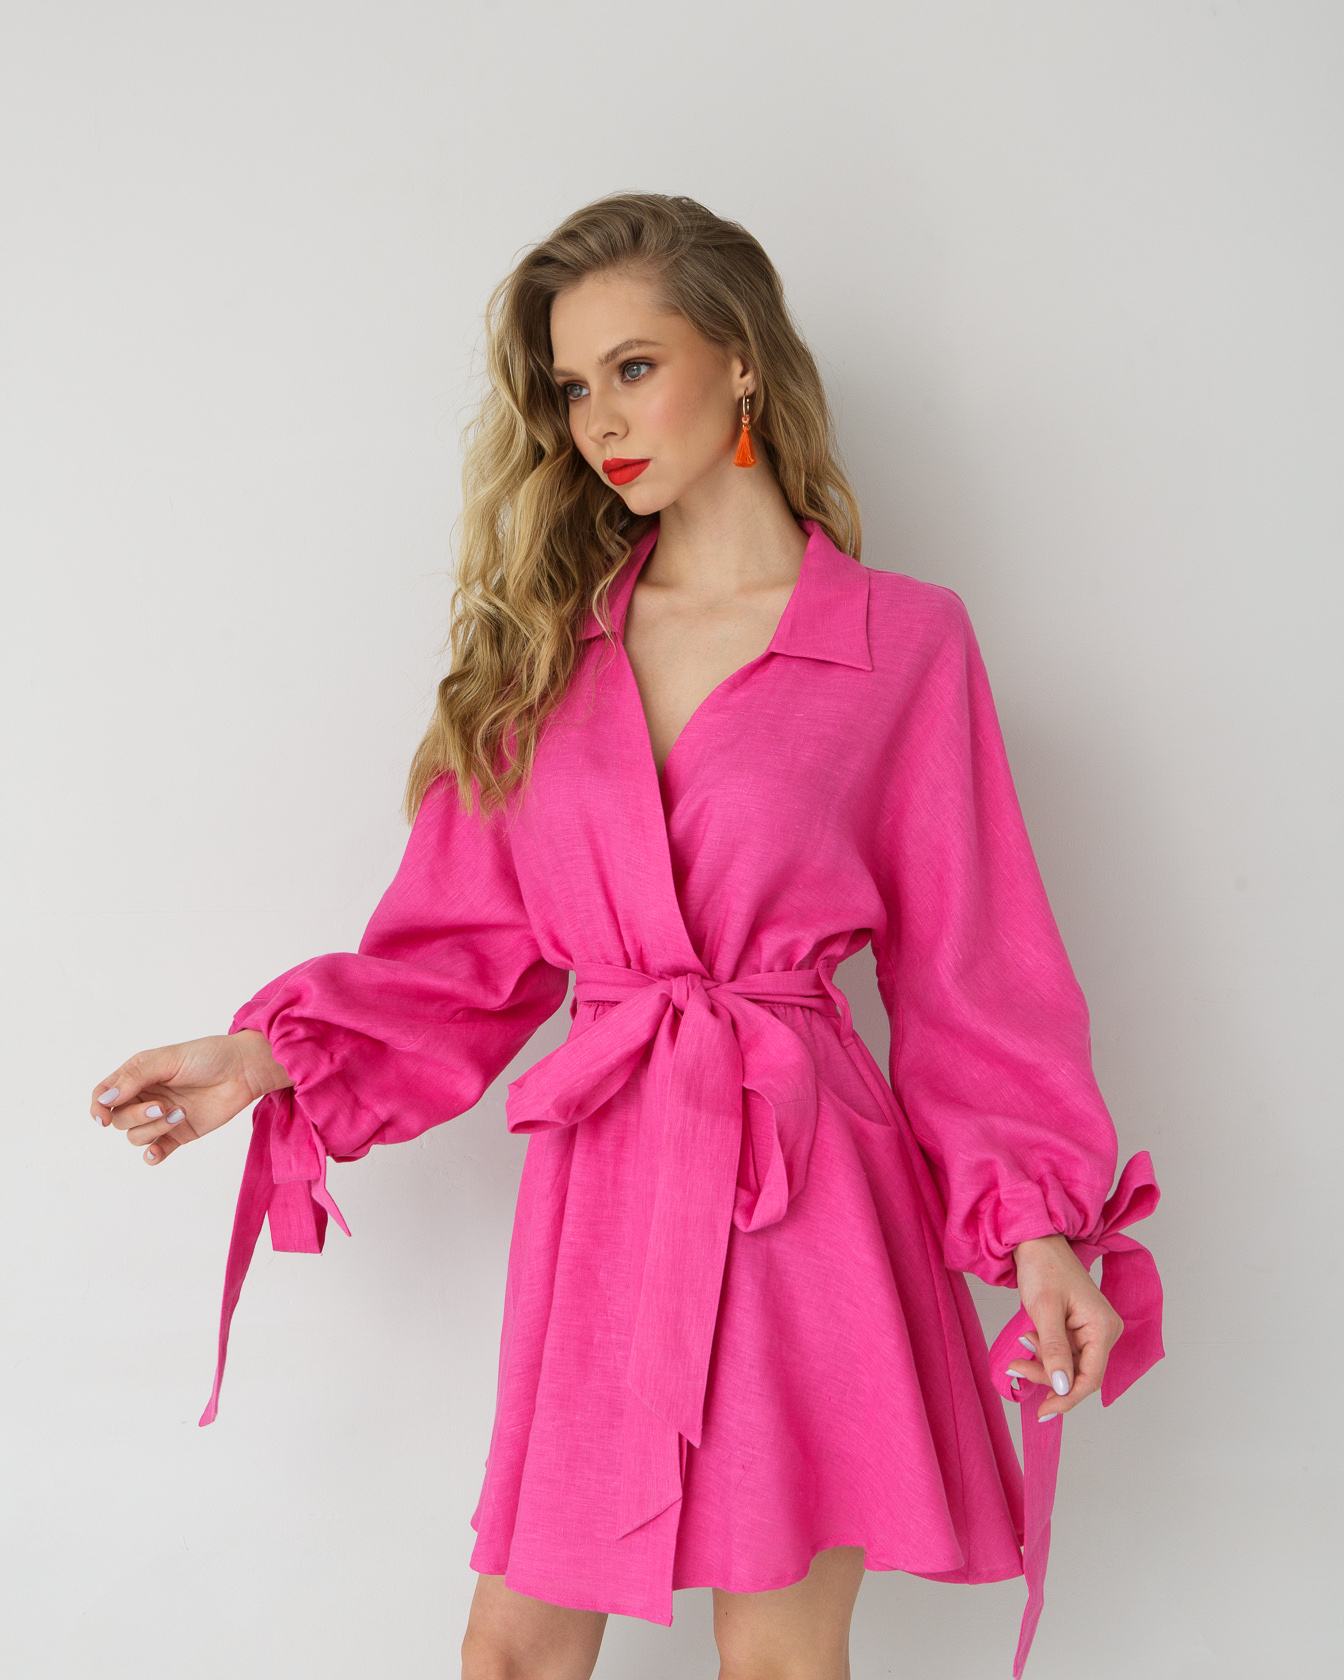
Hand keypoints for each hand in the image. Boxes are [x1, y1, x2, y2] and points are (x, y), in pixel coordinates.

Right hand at [90, 1030, 292, 1164]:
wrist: (244, 1070)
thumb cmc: (208, 1056)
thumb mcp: (168, 1060)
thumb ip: (135, 1079)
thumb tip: (104, 1102)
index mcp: (138, 1075)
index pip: (104, 1095)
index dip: (98, 1108)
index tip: (104, 1119)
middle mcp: (146, 1097)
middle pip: (120, 1119)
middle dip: (137, 1116)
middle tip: (162, 1107)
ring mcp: (161, 1117)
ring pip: (136, 1136)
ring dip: (153, 1130)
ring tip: (180, 1114)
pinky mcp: (179, 1133)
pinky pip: (155, 1151)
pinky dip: (152, 1155)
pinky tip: (158, 1151)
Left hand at [1005, 1233, 1123, 1421]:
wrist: (1037, 1241)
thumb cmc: (1043, 1267)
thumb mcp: (1044, 1310)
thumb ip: (1054, 1351)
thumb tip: (1062, 1387)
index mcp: (1103, 1327)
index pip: (1091, 1377)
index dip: (1068, 1397)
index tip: (1044, 1410)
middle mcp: (1104, 1331)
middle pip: (1079, 1373)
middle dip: (1048, 1377)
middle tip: (1016, 1369)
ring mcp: (1092, 1330)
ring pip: (1069, 1365)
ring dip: (1042, 1365)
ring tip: (1017, 1354)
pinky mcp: (1079, 1328)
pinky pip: (1064, 1352)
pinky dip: (1044, 1352)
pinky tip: (1028, 1340)